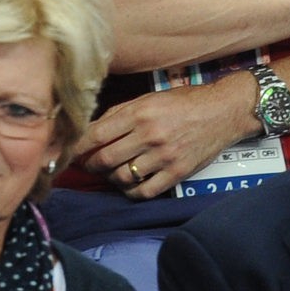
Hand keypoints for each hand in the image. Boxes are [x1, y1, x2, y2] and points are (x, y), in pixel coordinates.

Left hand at [74, 70, 258, 197]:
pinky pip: (145, 191)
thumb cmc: (183, 102)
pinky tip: (128, 185)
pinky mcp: (178, 173)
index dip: (76, 146)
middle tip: (87, 164)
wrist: (223, 111)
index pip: (96, 134)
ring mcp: (164, 156)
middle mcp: (149, 135)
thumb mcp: (148, 98)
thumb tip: (92, 128)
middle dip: (90, 164)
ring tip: (109, 173)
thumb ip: (120, 113)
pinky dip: (131, 192)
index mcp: (139, 113)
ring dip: (109, 178)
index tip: (66, 152)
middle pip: (105, 159)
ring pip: (123, 177)